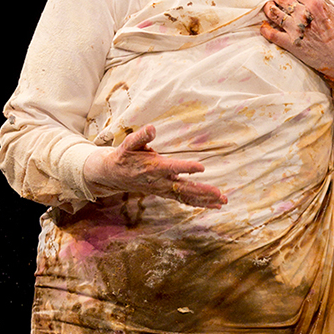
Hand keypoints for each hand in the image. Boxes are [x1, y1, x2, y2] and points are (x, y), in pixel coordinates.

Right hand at [82, 125, 226, 207]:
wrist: (112, 175)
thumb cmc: (124, 156)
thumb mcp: (128, 144)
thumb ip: (141, 136)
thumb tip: (152, 128)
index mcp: (152, 167)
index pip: (171, 168)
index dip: (186, 167)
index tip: (201, 167)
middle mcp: (158, 181)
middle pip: (182, 188)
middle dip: (201, 191)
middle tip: (218, 193)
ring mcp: (162, 189)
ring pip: (185, 196)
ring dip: (204, 200)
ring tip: (222, 201)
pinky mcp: (164, 193)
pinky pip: (183, 200)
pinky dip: (198, 203)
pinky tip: (213, 205)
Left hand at [261, 0, 333, 114]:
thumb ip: (323, 4)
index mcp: (318, 6)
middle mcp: (305, 15)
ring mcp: (295, 30)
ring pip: (273, 13)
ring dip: (269, 9)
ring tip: (269, 8)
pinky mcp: (290, 44)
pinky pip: (270, 34)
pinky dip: (264, 28)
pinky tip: (264, 26)